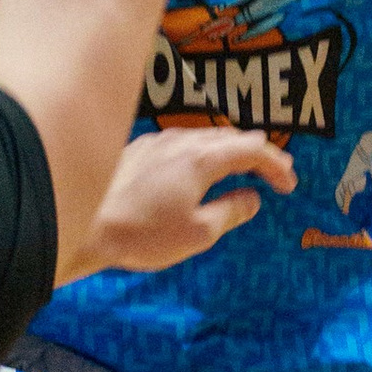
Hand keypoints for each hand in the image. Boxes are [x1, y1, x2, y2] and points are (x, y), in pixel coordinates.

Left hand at [86, 127, 294, 272]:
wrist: (82, 223)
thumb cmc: (143, 233)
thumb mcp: (198, 234)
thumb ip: (230, 213)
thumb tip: (251, 199)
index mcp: (201, 159)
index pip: (251, 149)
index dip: (276, 164)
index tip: (289, 184)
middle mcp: (180, 140)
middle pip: (229, 137)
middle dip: (257, 153)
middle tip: (275, 170)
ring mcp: (155, 141)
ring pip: (203, 136)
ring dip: (228, 150)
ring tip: (241, 164)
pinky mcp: (136, 150)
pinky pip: (180, 142)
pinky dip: (202, 152)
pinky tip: (196, 166)